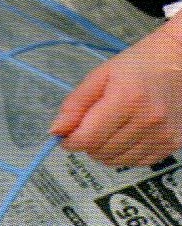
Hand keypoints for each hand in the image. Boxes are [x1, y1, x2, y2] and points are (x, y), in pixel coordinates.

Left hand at [50, 14, 181, 165]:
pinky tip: (123, 136)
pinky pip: (136, 163)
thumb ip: (75, 104)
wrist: (180, 62)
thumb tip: (56, 131)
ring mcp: (163, 135)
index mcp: (127, 99)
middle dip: (86, 143)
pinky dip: (122, 154)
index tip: (64, 135)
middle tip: (88, 126)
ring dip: (103, 151)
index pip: (88, 138)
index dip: (70, 141)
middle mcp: (148, 121)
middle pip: (100, 151)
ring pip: (116, 161)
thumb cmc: (137, 65)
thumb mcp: (100, 76)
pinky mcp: (173, 145)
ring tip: (107, 129)